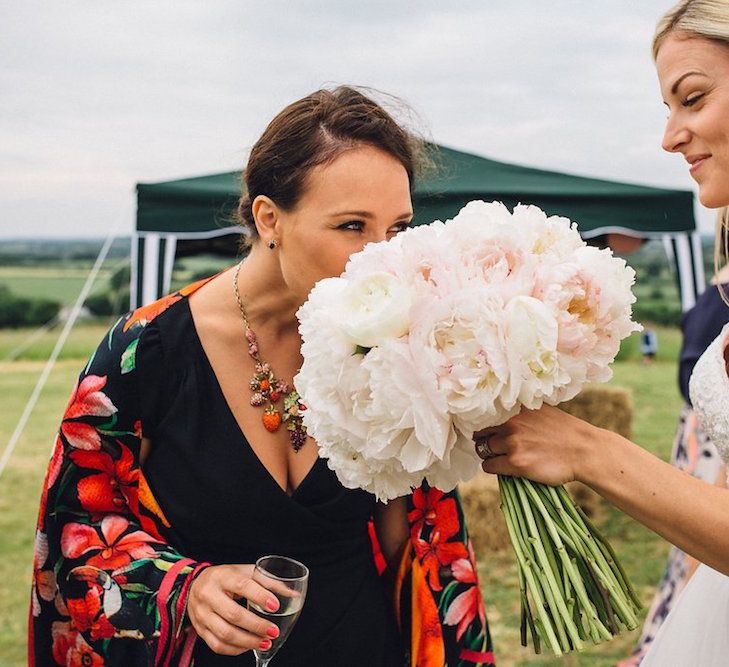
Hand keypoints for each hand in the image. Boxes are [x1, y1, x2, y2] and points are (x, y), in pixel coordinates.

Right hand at [187, 564, 280, 655]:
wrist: (196, 585)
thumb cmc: (226, 578)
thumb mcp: (245, 572)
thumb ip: (269, 582)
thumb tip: (293, 594)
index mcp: (222, 576)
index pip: (241, 585)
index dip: (260, 596)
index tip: (276, 606)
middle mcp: (208, 595)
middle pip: (233, 614)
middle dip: (256, 626)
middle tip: (273, 631)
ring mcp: (201, 614)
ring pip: (224, 633)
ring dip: (248, 642)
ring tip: (265, 642)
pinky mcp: (200, 629)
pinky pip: (217, 645)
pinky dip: (235, 649)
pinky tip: (249, 647)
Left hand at [474, 404, 596, 485]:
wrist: (584, 450)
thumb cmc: (564, 431)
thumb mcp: (540, 410)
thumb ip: (519, 411)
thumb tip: (499, 412)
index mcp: (515, 408)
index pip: (483, 414)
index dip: (481, 424)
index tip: (484, 430)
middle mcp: (511, 423)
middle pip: (479, 432)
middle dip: (482, 439)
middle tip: (491, 446)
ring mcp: (512, 443)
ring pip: (482, 449)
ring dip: (488, 454)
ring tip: (499, 457)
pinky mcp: (516, 462)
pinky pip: (489, 466)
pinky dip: (492, 467)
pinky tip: (502, 467)